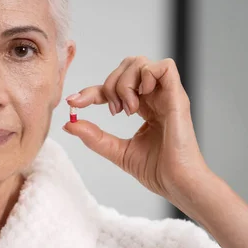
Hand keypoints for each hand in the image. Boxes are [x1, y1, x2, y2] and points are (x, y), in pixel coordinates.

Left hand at [63, 57, 209, 199]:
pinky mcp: (178, 97)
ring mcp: (167, 95)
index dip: (92, 91)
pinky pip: (164, 67)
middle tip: (113, 112)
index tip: (74, 103)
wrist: (177, 184)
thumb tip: (69, 124)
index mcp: (145, 107)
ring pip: (140, 63)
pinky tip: (142, 100)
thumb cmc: (157, 171)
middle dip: (110, 84)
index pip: (114, 87)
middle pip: (126, 67)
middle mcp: (156, 97)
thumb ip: (94, 136)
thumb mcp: (117, 151)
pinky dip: (146, 76)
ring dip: (125, 83)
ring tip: (128, 110)